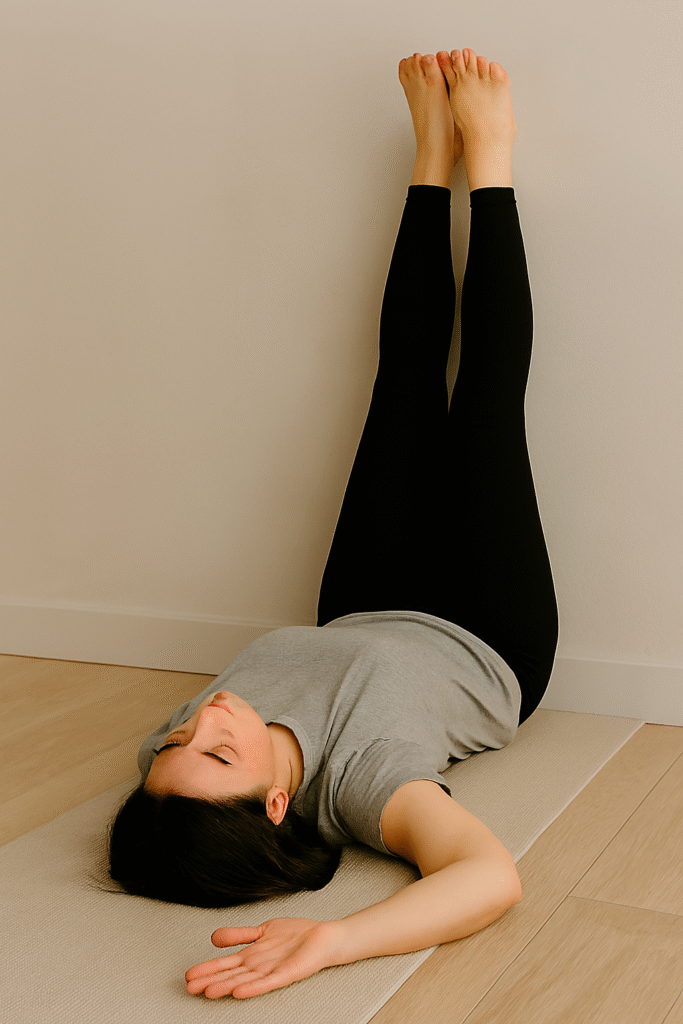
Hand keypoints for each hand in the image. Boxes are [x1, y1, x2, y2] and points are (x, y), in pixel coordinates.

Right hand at [185, 917, 345, 998]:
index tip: (189, 976)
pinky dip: (253, 987)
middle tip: (191, 988)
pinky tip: (240, 992)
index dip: (207, 969)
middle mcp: (259, 965)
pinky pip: (268, 981)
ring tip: (209, 991)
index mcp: (252, 955)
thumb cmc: (295, 936)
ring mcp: (272, 970)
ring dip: (227, 986)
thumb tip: (214, 937)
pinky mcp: (287, 973)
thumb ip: (239, 934)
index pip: (225, 963)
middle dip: (211, 980)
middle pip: (231, 973)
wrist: (324, 937)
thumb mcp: (262, 929)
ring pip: (245, 980)